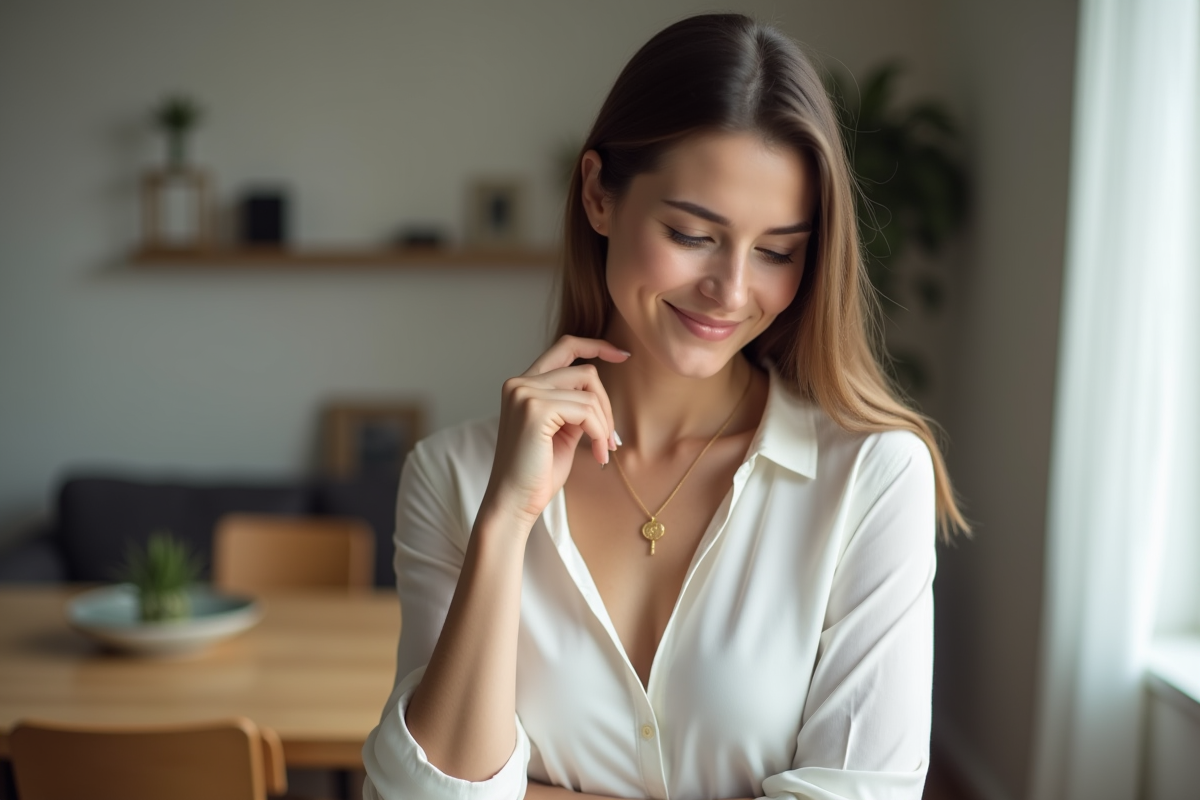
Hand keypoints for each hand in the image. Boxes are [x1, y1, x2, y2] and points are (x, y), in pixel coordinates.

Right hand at [480, 335, 628, 531]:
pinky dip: (599, 433)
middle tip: (611, 439)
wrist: (514, 503)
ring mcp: (525, 393)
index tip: (623, 355)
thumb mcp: (561, 431)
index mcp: (523, 385)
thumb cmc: (537, 474)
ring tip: (602, 450)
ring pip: (589, 392)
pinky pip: (587, 411)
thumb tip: (600, 395)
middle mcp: (520, 383)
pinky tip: (597, 454)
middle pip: (585, 371)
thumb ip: (574, 406)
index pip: (564, 347)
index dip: (596, 345)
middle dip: (606, 405)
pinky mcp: (535, 409)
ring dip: (604, 424)